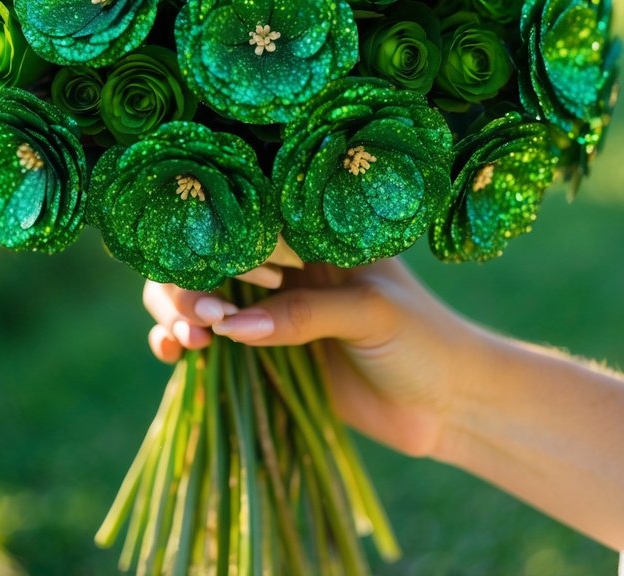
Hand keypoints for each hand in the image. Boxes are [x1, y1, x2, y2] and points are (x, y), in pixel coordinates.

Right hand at [143, 257, 476, 459]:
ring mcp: (269, 306)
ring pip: (197, 295)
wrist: (451, 405)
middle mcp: (283, 263)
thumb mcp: (369, 312)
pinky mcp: (263, 351)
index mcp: (310, 233)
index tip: (216, 278)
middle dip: (184, 283)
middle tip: (196, 321)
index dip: (215, 240)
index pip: (244, 218)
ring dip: (174, 311)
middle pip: (207, 255)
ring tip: (185, 341)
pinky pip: (208, 340)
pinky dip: (178, 340)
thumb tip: (230, 326)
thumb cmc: (425, 340)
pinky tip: (172, 353)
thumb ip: (303, 314)